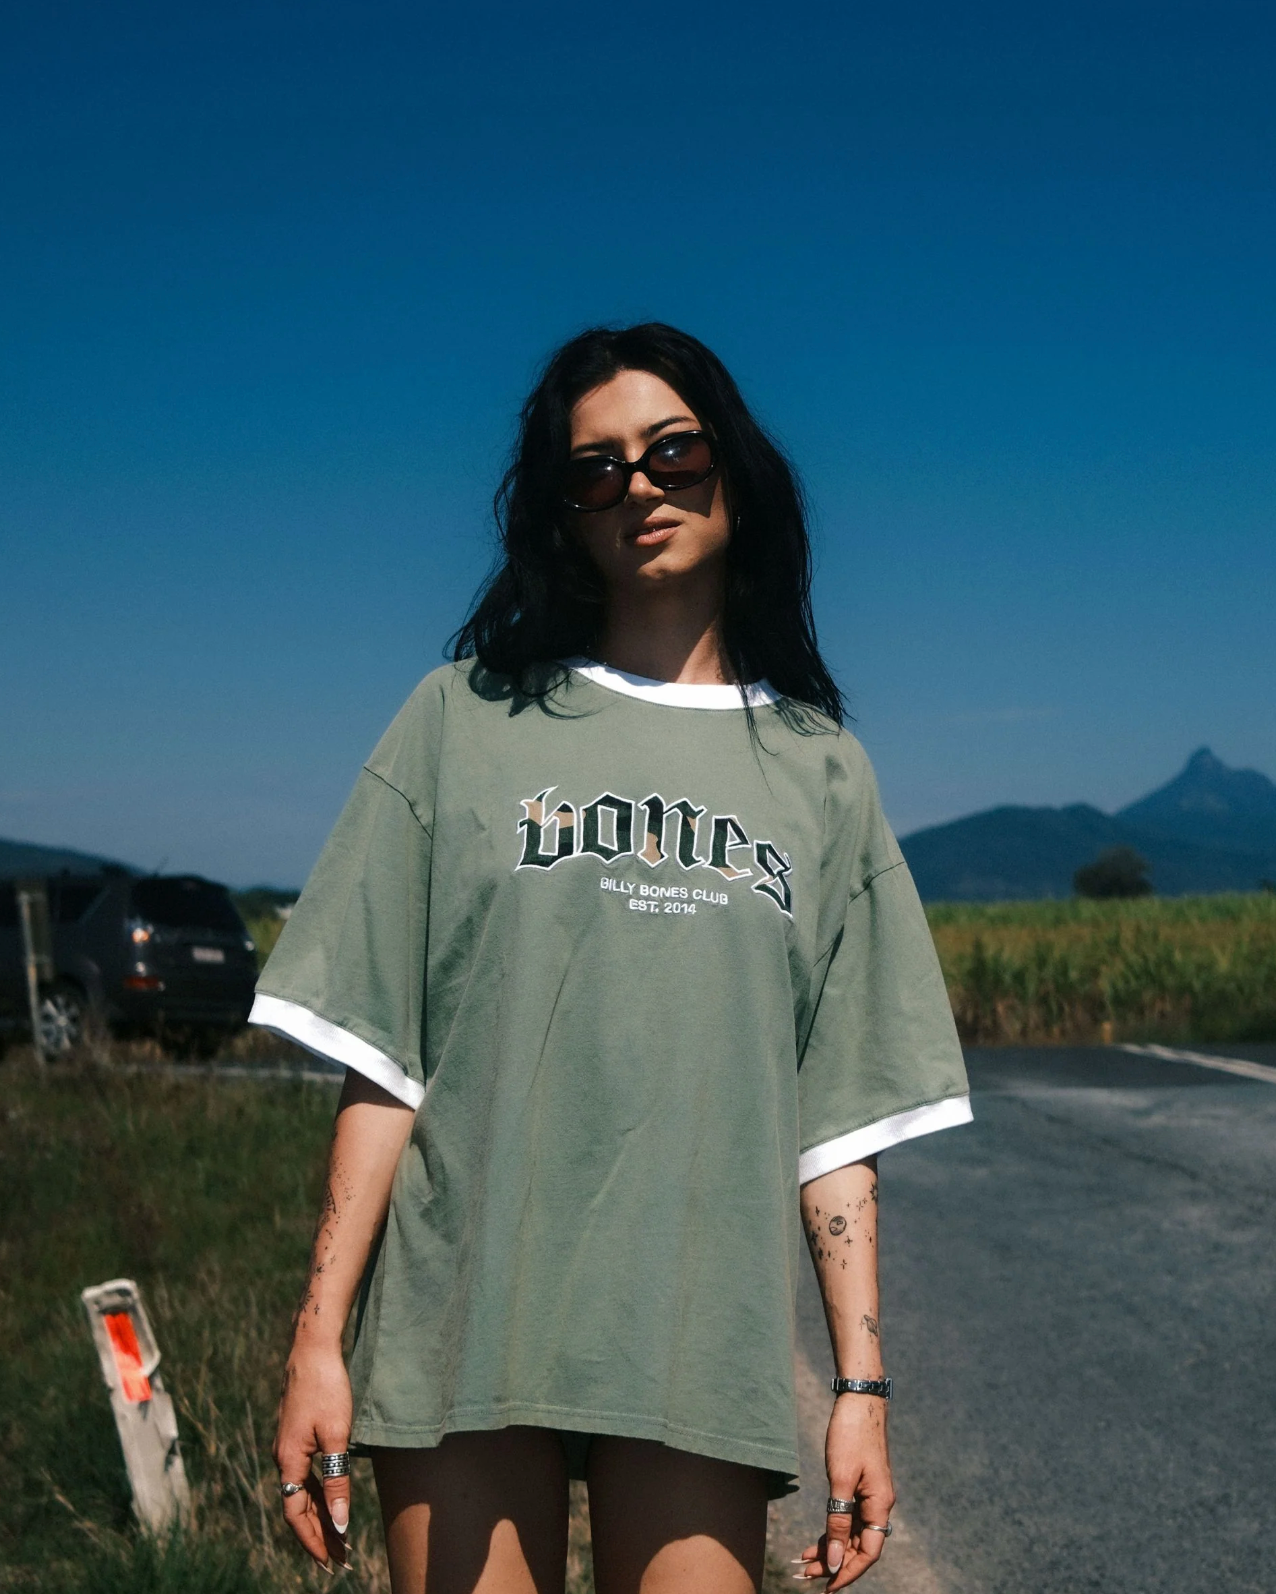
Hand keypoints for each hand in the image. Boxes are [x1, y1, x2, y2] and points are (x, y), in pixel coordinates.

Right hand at [273, 1340, 353, 1567]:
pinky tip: (331, 1503)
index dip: (312, 1541)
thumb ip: (338, 1481)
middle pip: (297, 1508)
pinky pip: (305, 1476)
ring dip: (319, 1516)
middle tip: (340, 1560)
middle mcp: (282, 1458)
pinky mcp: (296, 1436)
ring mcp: (288, 1447)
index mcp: (288, 1461)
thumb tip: (340, 1523)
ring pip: (301, 1493)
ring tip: (339, 1539)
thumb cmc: (327, 1388)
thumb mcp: (338, 1436)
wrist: (312, 1349)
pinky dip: (318, 1494)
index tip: (329, 1562)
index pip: (295, 1515)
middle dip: (318, 1535)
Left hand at [794, 1394, 893, 1587]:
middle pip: (857, 1547)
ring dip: (829, 1549)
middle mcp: (878, 1504)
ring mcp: (869, 1496)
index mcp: (880, 1505)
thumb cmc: (851, 1435)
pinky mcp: (858, 1486)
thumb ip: (838, 1521)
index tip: (827, 1588)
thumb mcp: (841, 1479)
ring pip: (850, 1534)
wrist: (858, 1400)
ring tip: (803, 1563)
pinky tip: (814, 1542)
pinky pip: (846, 1518)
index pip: (867, 1553)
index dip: (847, 1573)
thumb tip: (834, 1560)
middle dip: (833, 1564)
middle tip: (804, 1576)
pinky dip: (830, 1531)